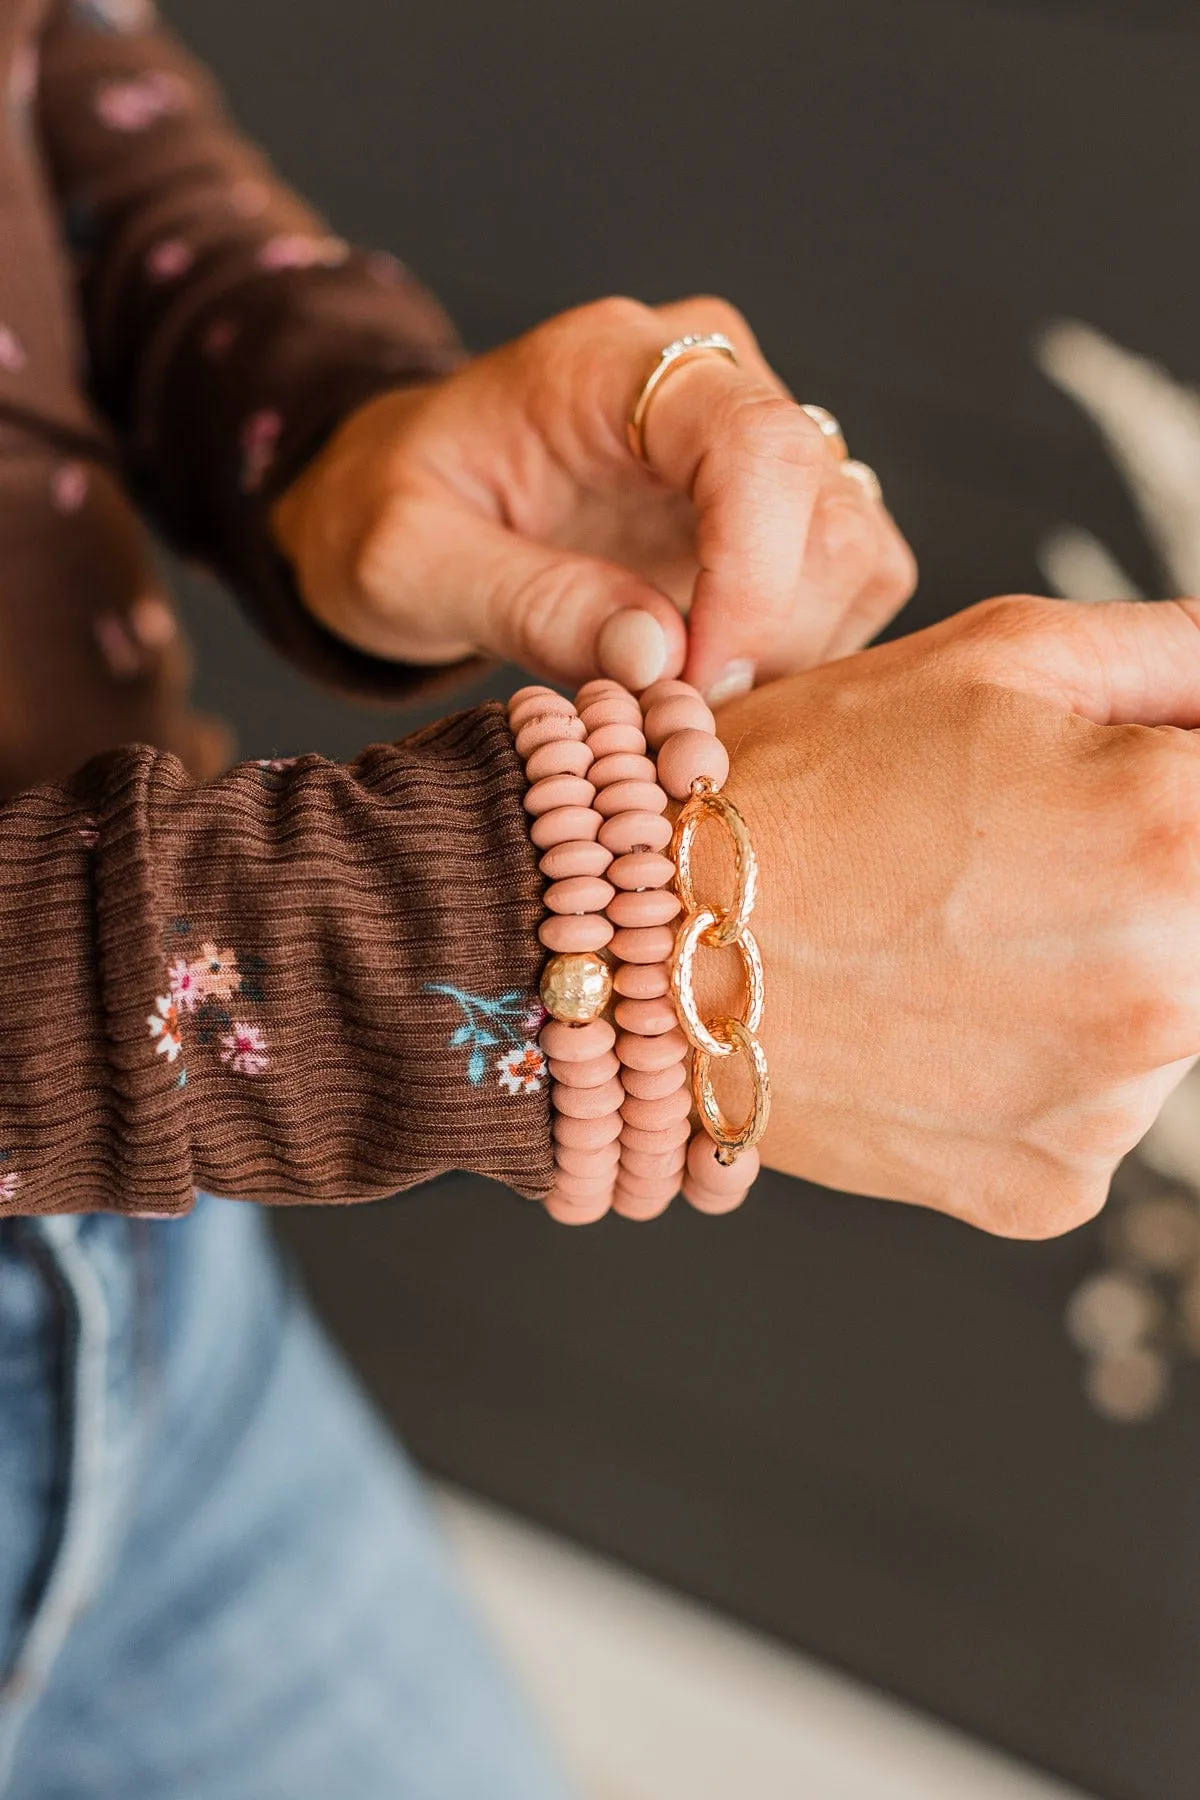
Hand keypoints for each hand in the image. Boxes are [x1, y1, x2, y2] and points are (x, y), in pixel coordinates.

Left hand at [270, 297, 915, 700]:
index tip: (695, 680)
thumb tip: (659, 660)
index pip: (756, 444)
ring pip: (857, 555)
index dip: (753, 579)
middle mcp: (713, 383)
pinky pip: (848, 588)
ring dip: (795, 657)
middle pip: (829, 510)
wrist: (399, 497)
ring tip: (685, 705)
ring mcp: (754, 447)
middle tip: (675, 717)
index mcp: (616, 363)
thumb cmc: (388, 514)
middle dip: (772, 639)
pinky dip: (801, 659)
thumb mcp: (406, 563)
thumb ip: (526, 603)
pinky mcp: (776, 515)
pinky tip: (710, 687)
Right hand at [707, 595, 1199, 1236]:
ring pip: (1166, 1013)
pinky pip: (1093, 1109)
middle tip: (1017, 860)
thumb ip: (1179, 655)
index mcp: (1179, 828)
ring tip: (960, 936)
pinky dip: (1039, 1064)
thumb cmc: (802, 790)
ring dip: (1100, 971)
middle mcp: (1171, 985)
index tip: (1107, 802)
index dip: (1175, 783)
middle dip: (1150, 880)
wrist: (650, 942)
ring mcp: (1113, 1105)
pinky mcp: (1053, 1187)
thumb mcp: (1002, 651)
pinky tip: (944, 1015)